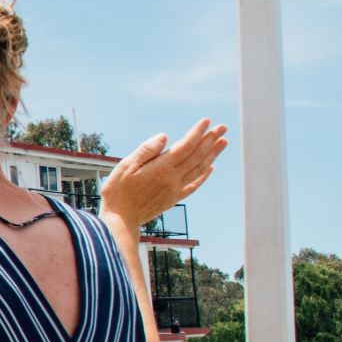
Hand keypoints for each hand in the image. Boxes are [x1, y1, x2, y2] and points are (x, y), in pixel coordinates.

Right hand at [102, 120, 227, 228]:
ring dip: (212, 154)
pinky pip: (194, 185)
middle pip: (197, 156)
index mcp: (161, 168)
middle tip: (223, 127)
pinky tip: (210, 167)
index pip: (185, 146)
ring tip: (223, 142)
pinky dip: (204, 175)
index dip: (197, 133)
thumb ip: (146, 150)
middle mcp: (172, 178)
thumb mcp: (125, 166)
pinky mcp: (173, 199)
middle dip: (211, 140)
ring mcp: (175, 190)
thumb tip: (165, 136)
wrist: (120, 221)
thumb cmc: (118, 192)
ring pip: (199, 169)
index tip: (207, 121)